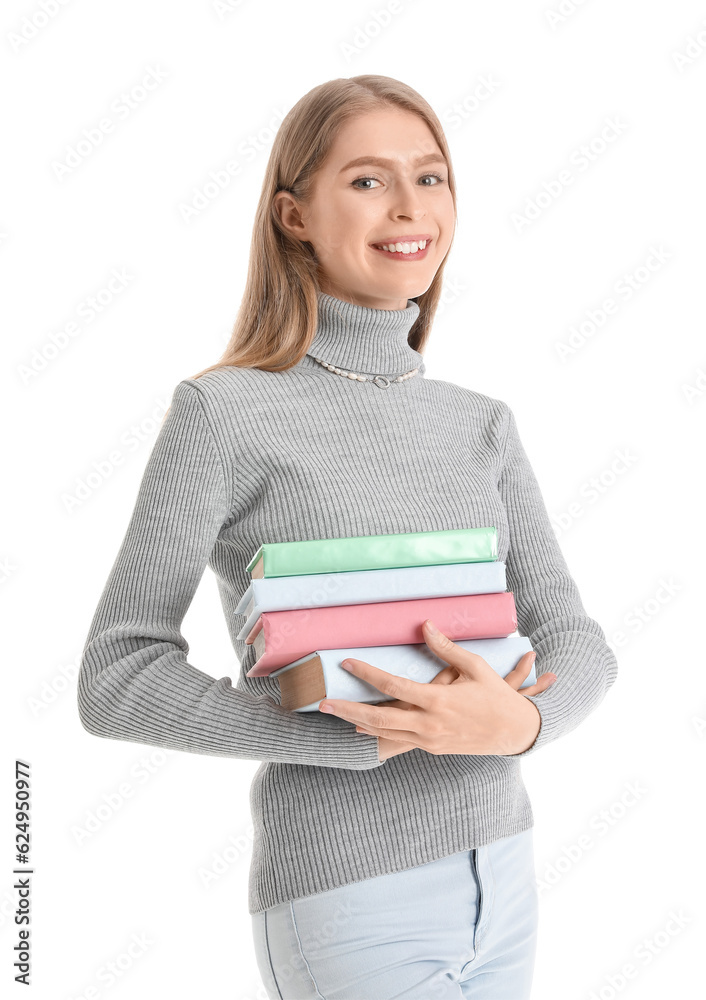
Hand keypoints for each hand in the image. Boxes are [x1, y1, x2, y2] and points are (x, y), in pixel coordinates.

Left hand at [318, 620, 557, 757]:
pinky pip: (398, 740)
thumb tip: (425, 624)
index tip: (347, 663)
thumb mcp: (475, 667)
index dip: (368, 674)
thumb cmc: (496, 696)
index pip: (394, 686)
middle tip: (323, 703)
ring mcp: (429, 740)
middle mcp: (430, 724)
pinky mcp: (431, 748)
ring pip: (385, 734)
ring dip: (357, 723)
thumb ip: (446, 648)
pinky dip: (378, 734)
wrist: (514, 733)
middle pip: (379, 718)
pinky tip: (361, 728)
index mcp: (439, 701)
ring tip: (334, 714)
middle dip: (348, 710)